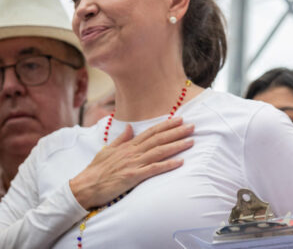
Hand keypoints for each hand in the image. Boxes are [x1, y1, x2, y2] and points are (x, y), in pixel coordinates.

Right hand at [70, 117, 193, 208]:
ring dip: (176, 146)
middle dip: (176, 132)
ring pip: (159, 152)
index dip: (166, 125)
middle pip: (158, 139)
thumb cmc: (95, 170)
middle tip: (192, 126)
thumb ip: (120, 139)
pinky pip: (153, 169)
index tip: (180, 119)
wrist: (84, 187)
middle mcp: (132, 152)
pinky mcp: (133, 176)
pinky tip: (180, 162)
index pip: (151, 132)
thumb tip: (129, 127)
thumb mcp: (107, 150)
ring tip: (191, 141)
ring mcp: (133, 163)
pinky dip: (168, 165)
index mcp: (127, 145)